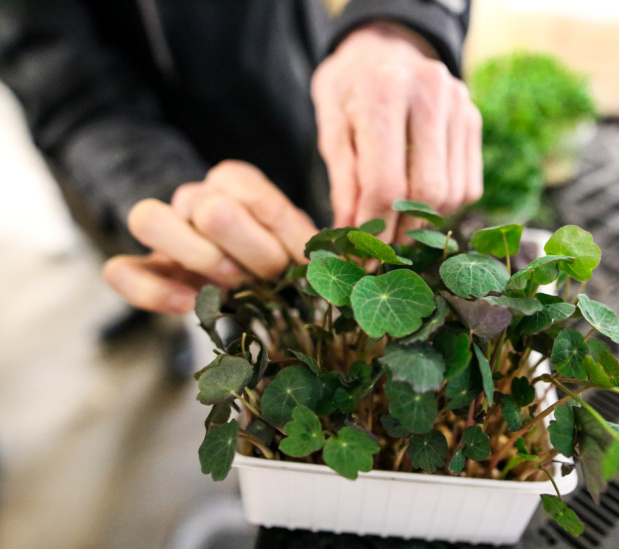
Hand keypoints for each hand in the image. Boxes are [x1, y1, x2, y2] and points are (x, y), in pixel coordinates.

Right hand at [104, 161, 316, 313]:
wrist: (249, 282)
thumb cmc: (281, 263)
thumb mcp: (304, 249)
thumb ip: (319, 249)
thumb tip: (356, 264)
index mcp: (236, 183)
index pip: (251, 193)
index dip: (283, 232)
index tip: (305, 262)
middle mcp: (195, 198)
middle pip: (204, 204)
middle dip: (248, 248)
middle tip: (271, 275)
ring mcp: (165, 231)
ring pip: (148, 218)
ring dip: (198, 257)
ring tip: (232, 285)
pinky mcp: (144, 269)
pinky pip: (121, 270)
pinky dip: (154, 291)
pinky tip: (192, 305)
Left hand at [312, 21, 482, 241]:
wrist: (383, 48)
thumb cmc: (349, 90)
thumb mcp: (331, 128)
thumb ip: (343, 182)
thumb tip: (350, 236)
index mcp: (383, 91)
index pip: (385, 182)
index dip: (373, 227)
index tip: (361, 255)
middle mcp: (430, 93)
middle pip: (426, 191)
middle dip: (401, 230)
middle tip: (380, 250)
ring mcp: (460, 105)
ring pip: (451, 193)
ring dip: (422, 220)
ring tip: (396, 222)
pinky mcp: (474, 120)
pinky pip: (468, 186)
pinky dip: (443, 205)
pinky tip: (418, 199)